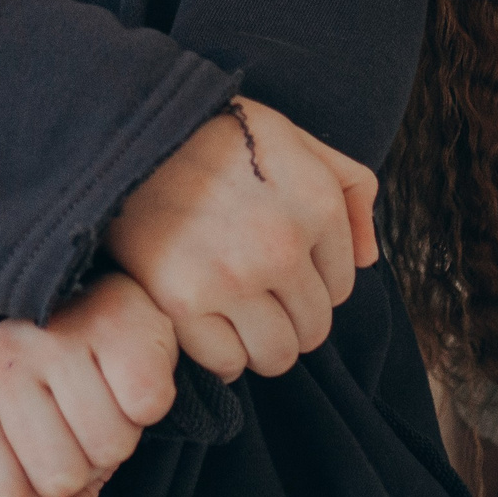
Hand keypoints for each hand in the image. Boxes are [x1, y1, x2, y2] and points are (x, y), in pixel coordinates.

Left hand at [0, 272, 177, 496]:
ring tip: (106, 390)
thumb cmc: (68, 402)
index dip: (38, 492)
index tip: (48, 449)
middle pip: (58, 476)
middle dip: (86, 461)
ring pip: (107, 444)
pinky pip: (147, 403)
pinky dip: (152, 398)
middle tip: (84, 415)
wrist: (107, 316)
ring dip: (121, 429)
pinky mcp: (111, 315)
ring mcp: (51, 333)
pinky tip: (129, 367)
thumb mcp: (44, 470)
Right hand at [103, 97, 375, 381]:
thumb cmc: (214, 135)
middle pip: (312, 329)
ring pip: (276, 355)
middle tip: (257, 296)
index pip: (341, 286)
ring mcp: (232, 278)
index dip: (311, 280)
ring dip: (259, 343)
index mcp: (315, 203)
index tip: (281, 267)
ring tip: (235, 315)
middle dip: (290, 318)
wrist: (130, 133)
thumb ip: (350, 188)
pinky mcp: (182, 302)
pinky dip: (220, 355)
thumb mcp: (294, 138)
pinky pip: (225, 363)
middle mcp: (281, 246)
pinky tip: (207, 325)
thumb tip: (367, 259)